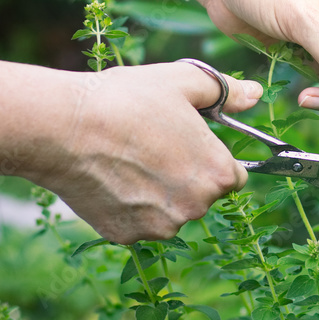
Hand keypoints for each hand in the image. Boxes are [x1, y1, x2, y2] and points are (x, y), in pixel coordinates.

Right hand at [34, 61, 261, 243]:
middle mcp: (196, 208)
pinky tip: (110, 176)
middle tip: (152, 144)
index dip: (212, 156)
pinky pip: (137, 222)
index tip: (188, 143)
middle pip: (202, 195)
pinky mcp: (125, 236)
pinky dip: (128, 205)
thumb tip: (256, 95)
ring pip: (170, 210)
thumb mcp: (184, 82)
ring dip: (158, 192)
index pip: (233, 176)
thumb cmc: (127, 100)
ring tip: (128, 157)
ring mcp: (159, 227)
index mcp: (219, 174)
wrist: (62, 127)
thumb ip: (227, 91)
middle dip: (185, 175)